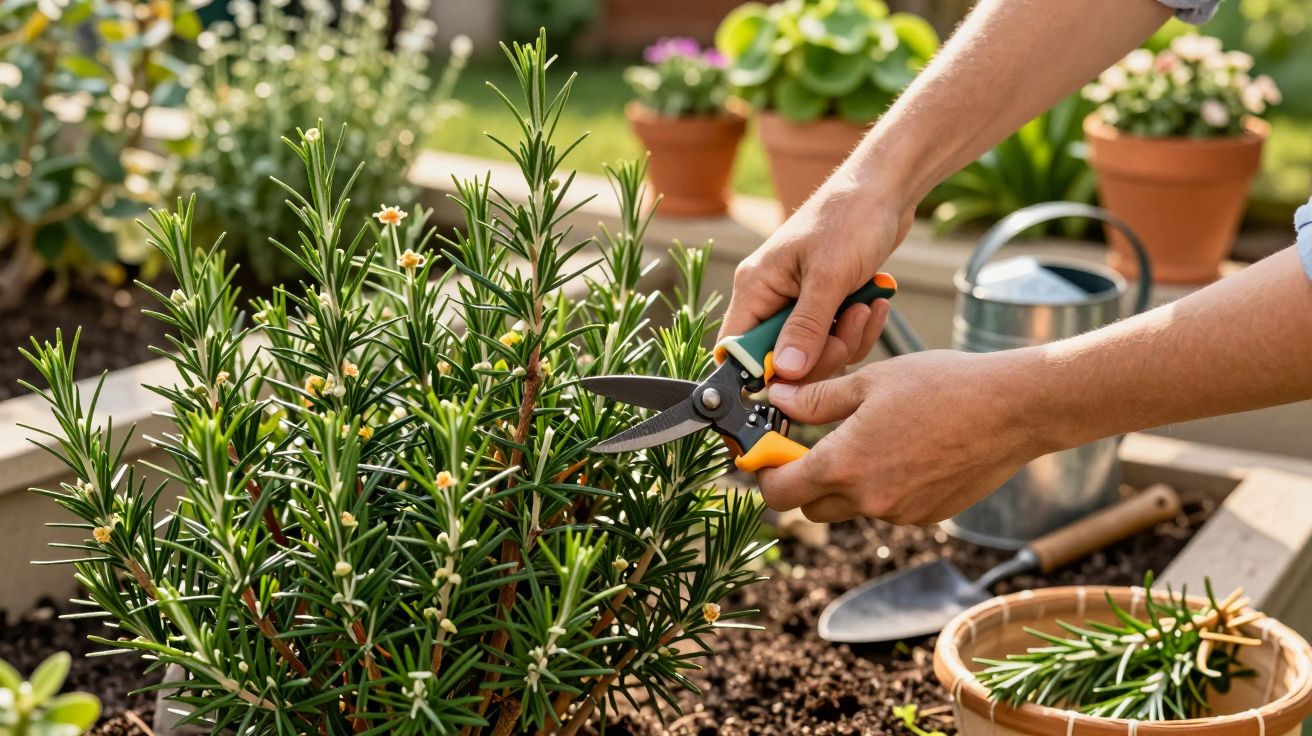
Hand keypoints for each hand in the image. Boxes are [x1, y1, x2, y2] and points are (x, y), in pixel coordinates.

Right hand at [720, 174, 913, 383]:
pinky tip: (873, 304)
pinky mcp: (826, 304)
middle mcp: (771, 297)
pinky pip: (835, 339)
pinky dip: (858, 330)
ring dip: (845, 339)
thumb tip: (786, 373)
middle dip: (819, 354)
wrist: (886, 189)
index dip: (763, 370)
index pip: (736, 348)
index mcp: (756, 286)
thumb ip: (806, 329)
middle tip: (843, 330)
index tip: (798, 373)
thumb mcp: (828, 278)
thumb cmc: (850, 217)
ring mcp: (799, 302)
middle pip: (780, 359)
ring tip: (864, 308)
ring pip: (813, 353)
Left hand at [756, 349, 1054, 524]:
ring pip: (852, 507)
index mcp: (844, 464)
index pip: (779, 493)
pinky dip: (884, 486)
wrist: (1013, 410)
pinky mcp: (927, 517)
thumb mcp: (870, 381)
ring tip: (873, 437)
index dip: (766, 474)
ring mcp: (900, 514)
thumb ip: (817, 398)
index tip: (770, 454)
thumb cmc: (942, 386)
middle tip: (815, 444)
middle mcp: (868, 499)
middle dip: (805, 480)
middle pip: (811, 506)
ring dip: (848, 482)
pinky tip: (907, 449)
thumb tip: (779, 399)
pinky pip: (888, 507)